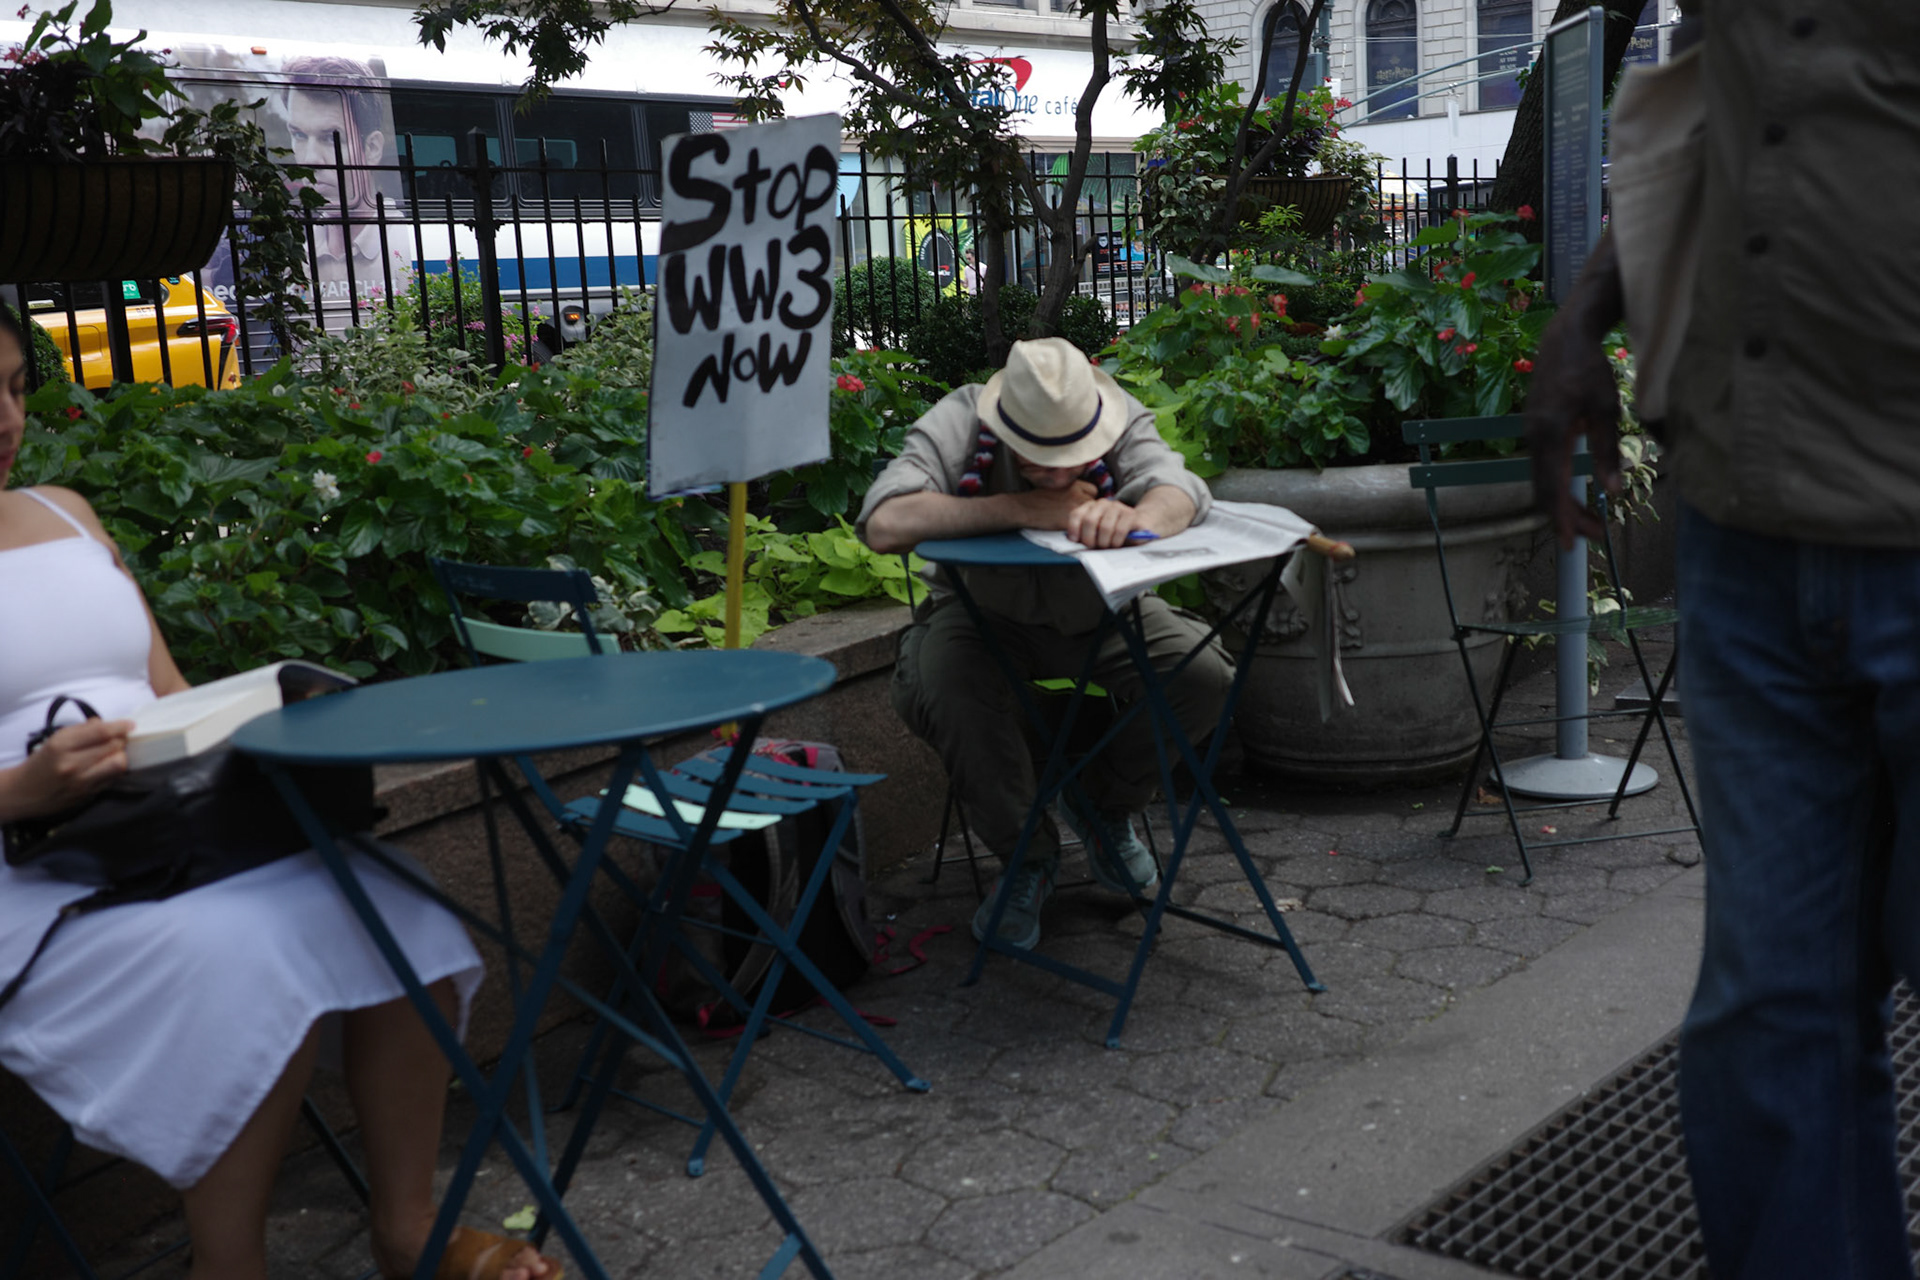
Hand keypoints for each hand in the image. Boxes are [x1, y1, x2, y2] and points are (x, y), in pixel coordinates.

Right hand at [0, 718, 132, 822]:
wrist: (23, 793)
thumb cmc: (41, 762)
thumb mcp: (55, 740)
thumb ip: (81, 730)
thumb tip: (104, 723)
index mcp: (61, 745)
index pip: (100, 732)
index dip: (120, 726)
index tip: (131, 724)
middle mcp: (72, 764)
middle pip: (113, 747)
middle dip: (121, 740)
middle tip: (121, 738)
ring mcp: (81, 782)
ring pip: (118, 765)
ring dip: (121, 756)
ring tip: (116, 753)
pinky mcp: (87, 795)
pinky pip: (112, 779)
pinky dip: (115, 770)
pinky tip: (109, 766)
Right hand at [1009, 480, 1097, 530]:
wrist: (1024, 508)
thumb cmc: (1038, 499)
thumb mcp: (1058, 487)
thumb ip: (1073, 490)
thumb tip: (1086, 497)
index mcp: (1074, 483)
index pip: (1094, 490)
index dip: (1089, 498)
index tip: (1083, 504)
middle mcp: (1077, 493)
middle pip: (1095, 503)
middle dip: (1089, 510)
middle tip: (1081, 516)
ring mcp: (1074, 506)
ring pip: (1091, 516)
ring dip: (1086, 520)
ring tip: (1078, 524)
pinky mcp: (1070, 519)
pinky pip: (1082, 526)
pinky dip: (1079, 529)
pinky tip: (1072, 530)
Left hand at [1066, 497, 1149, 548]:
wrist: (1138, 527)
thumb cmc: (1113, 534)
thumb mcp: (1095, 535)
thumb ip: (1084, 535)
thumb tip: (1073, 541)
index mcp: (1091, 507)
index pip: (1076, 515)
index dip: (1074, 529)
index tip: (1076, 541)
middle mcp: (1103, 504)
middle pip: (1089, 521)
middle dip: (1089, 539)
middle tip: (1094, 547)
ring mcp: (1117, 507)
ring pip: (1105, 527)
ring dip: (1104, 542)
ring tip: (1107, 546)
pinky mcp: (1130, 514)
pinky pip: (1120, 530)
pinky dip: (1116, 540)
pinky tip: (1117, 543)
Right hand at [1526, 316, 1622, 548]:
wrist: (1564, 338)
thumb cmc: (1589, 369)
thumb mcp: (1607, 409)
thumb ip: (1607, 452)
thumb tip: (1612, 492)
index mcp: (1550, 434)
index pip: (1552, 489)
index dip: (1562, 519)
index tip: (1570, 545)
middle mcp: (1534, 437)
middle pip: (1544, 490)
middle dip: (1567, 517)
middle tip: (1593, 537)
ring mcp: (1531, 433)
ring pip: (1542, 480)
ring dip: (1563, 502)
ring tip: (1590, 520)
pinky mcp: (1535, 429)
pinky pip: (1542, 466)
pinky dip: (1557, 485)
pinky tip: (1575, 493)